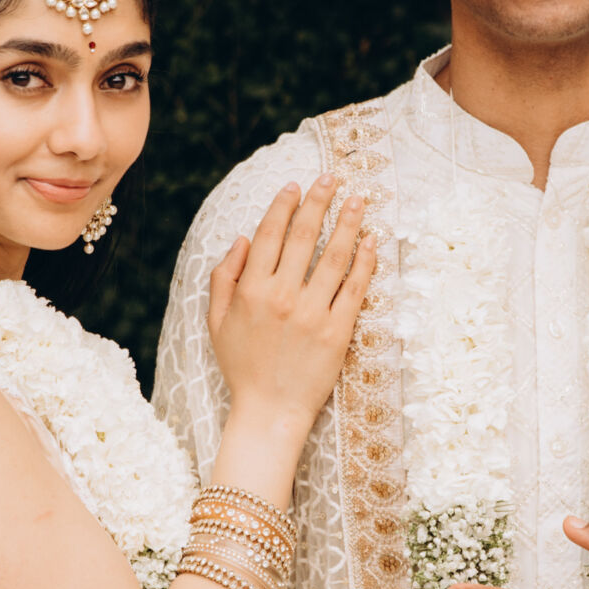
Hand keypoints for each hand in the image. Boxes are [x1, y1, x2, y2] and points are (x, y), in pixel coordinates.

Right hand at [208, 179, 375, 434]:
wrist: (269, 411)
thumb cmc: (242, 367)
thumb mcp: (216, 322)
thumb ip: (223, 278)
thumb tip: (241, 239)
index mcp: (251, 290)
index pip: (270, 235)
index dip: (283, 206)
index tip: (295, 186)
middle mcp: (281, 296)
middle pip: (304, 236)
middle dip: (318, 201)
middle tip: (331, 177)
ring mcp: (312, 313)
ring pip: (334, 256)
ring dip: (347, 222)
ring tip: (358, 199)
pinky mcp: (338, 331)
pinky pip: (355, 288)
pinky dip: (365, 260)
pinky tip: (371, 240)